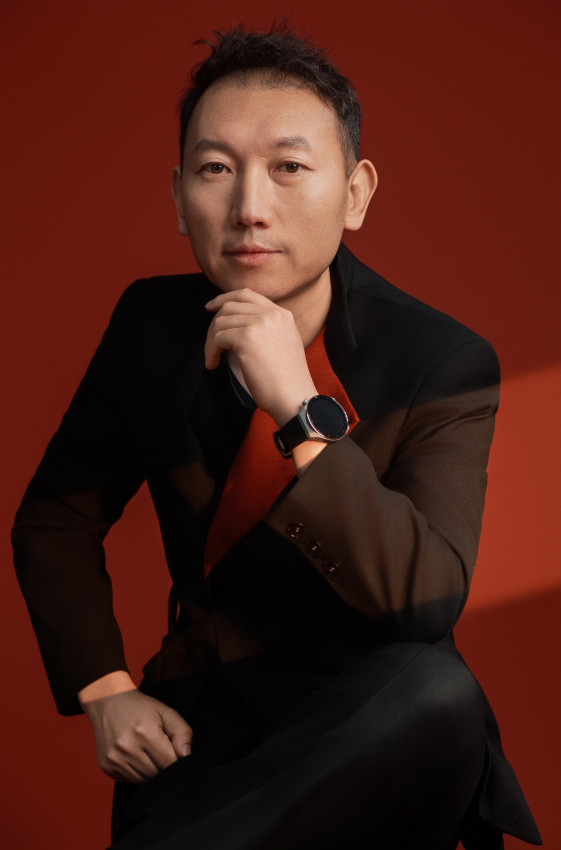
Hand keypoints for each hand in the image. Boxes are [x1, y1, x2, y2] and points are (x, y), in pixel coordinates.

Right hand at [81, 688, 192, 783]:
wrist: (108, 702)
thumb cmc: (141, 707)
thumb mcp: (166, 712)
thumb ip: (182, 732)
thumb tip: (186, 755)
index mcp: (147, 733)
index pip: (170, 763)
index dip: (177, 761)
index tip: (176, 755)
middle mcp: (129, 748)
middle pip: (157, 774)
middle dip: (164, 767)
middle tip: (163, 752)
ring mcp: (116, 759)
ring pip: (144, 781)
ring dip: (151, 773)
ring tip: (150, 754)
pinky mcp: (107, 766)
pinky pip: (130, 780)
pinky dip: (137, 774)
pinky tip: (137, 758)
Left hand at [204, 288, 317, 426]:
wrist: (293, 398)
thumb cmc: (285, 381)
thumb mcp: (280, 344)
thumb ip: (263, 329)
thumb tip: (231, 325)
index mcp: (282, 314)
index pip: (246, 294)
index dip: (224, 299)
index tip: (211, 308)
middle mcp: (272, 314)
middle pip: (230, 306)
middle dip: (214, 323)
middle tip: (210, 342)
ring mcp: (260, 324)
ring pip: (221, 321)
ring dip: (211, 341)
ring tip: (213, 359)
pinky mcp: (247, 338)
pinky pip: (218, 338)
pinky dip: (210, 352)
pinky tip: (213, 365)